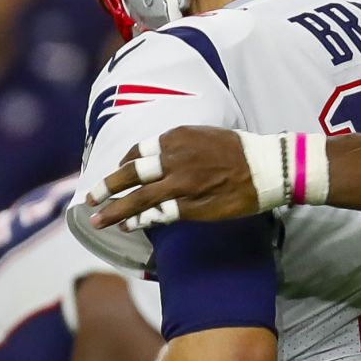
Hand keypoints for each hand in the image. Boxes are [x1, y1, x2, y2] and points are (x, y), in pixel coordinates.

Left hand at [87, 127, 260, 230]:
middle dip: (107, 187)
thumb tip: (165, 156)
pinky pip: (159, 214)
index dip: (124, 163)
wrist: (268, 168)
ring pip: (138, 198)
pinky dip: (141, 220)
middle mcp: (173, 159)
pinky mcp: (192, 206)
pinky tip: (129, 225)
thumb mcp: (206, 135)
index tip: (119, 172)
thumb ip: (182, 145)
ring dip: (115, 210)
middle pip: (130, 173)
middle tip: (92, 198)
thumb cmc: (242, 151)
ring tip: (98, 219)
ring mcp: (181, 184)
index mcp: (176, 138)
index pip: (139, 151)